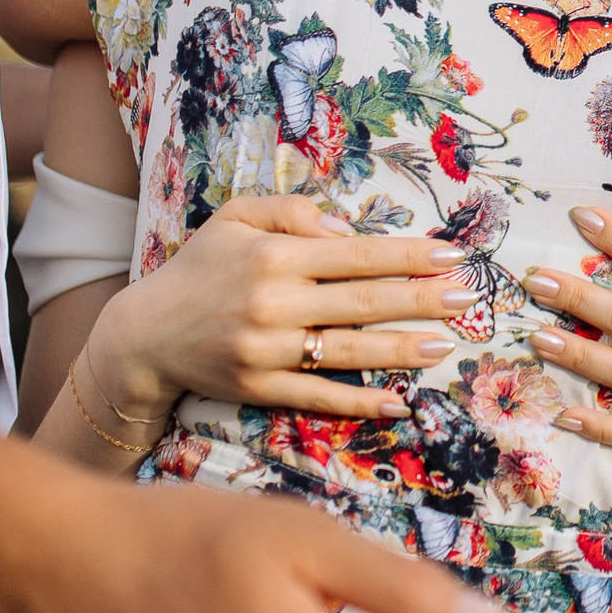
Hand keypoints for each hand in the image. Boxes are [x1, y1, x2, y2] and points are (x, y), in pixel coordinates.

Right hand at [92, 196, 474, 422]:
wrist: (142, 335)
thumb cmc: (200, 269)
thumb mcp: (235, 218)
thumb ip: (291, 210)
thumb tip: (347, 227)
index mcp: (275, 257)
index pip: (358, 255)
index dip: (410, 256)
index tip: (454, 257)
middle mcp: (273, 304)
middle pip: (364, 302)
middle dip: (423, 300)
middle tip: (469, 299)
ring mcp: (266, 351)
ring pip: (349, 352)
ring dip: (402, 350)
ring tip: (445, 345)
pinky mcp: (258, 390)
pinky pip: (319, 397)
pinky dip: (361, 402)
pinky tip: (400, 400)